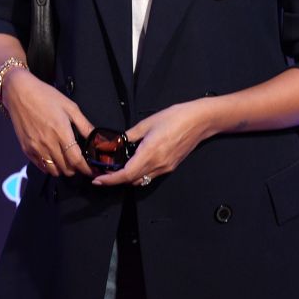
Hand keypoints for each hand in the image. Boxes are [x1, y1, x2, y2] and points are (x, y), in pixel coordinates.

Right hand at [2, 67, 95, 177]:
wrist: (20, 93)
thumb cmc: (47, 97)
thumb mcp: (70, 106)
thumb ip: (84, 124)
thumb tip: (97, 138)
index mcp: (61, 132)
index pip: (76, 160)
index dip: (85, 168)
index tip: (91, 170)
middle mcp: (48, 144)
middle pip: (65, 168)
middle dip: (76, 169)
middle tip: (79, 162)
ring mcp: (36, 148)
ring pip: (53, 171)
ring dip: (63, 170)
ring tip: (66, 162)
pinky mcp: (26, 150)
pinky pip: (41, 166)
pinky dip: (49, 167)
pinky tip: (53, 159)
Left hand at [91, 99, 214, 186]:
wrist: (200, 121)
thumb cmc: (176, 117)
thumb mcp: (148, 122)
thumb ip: (130, 134)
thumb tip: (118, 142)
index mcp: (150, 153)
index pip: (126, 174)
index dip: (110, 180)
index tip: (98, 181)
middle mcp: (158, 165)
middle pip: (131, 180)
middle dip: (115, 180)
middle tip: (103, 174)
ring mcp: (165, 168)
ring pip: (141, 180)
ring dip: (127, 178)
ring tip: (116, 170)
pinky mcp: (170, 166)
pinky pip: (150, 176)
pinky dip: (139, 174)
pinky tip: (133, 165)